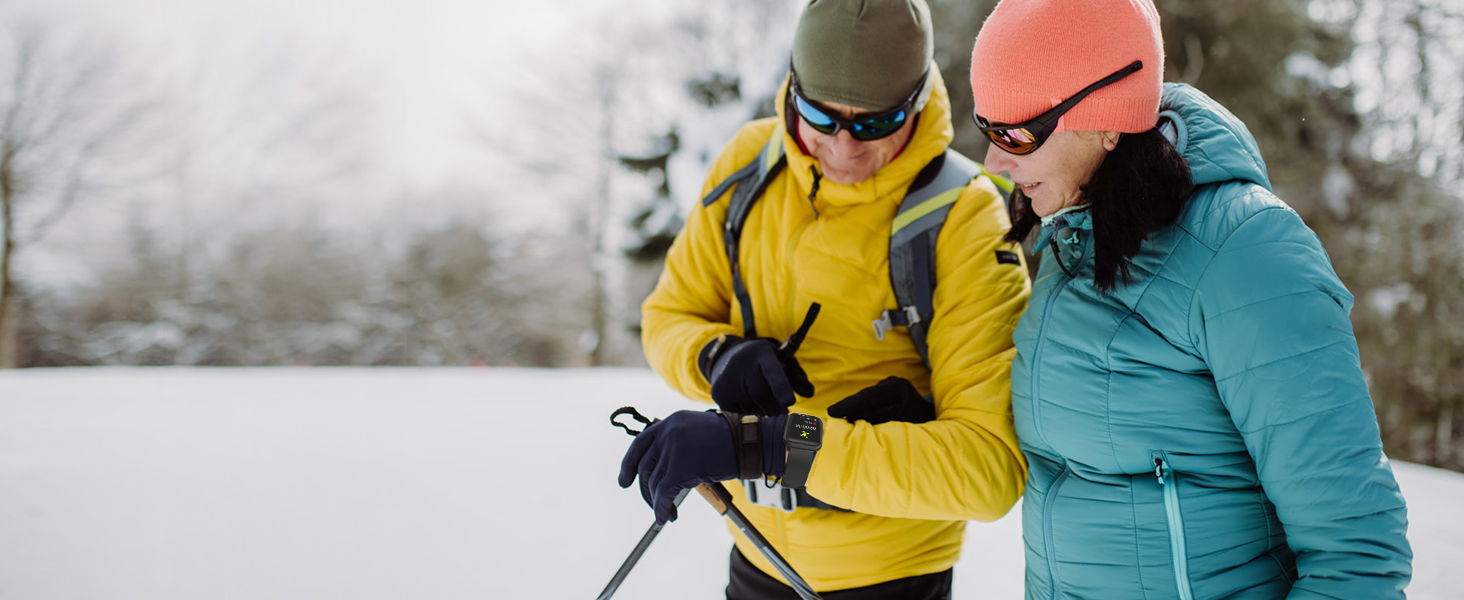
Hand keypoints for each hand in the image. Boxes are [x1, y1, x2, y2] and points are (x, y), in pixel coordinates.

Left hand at [617, 411, 786, 524]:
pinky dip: (660, 508)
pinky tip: (666, 516)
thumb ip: (675, 441)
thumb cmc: (728, 441)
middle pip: (645, 467)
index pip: (639, 444)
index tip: (624, 480)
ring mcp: (673, 450)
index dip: (628, 465)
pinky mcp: (680, 469)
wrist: (748, 444)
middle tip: (652, 503)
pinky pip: (663, 494)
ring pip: (654, 483)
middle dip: (645, 489)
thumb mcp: (695, 431)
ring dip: (657, 502)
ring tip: (667, 513)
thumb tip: (660, 467)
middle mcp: (668, 433)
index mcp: (670, 422)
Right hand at [705, 338, 813, 415]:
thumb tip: (809, 393)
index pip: (772, 372)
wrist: (730, 356)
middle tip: (783, 410)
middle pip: (762, 396)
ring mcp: (727, 379)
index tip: (789, 402)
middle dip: (776, 408)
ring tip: (767, 406)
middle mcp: (742, 364)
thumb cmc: (765, 363)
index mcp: (762, 354)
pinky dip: (749, 415)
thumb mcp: (782, 362)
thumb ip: (798, 377)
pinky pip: (738, 414)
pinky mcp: (719, 393)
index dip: (781, 388)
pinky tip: (752, 406)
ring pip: (751, 407)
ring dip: (763, 413)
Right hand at [828, 376, 935, 424]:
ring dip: (854, 404)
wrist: (931, 416)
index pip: (869, 396)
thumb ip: (878, 418)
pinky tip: (852, 411)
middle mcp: (894, 381)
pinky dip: (862, 404)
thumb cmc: (918, 422)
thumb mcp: (900, 421)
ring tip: (838, 412)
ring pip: (868, 395)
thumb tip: (854, 418)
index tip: (833, 411)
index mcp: (898, 387)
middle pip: (866, 394)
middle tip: (831, 412)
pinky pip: (872, 397)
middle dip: (849, 404)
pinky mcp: (889, 388)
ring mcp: (891, 382)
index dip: (850, 404)